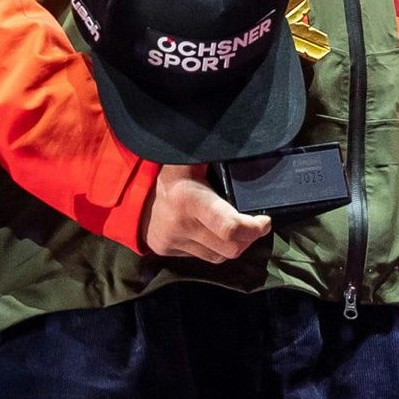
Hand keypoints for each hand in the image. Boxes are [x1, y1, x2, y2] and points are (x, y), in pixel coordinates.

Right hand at [141, 160, 272, 262]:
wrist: (134, 192)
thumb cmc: (172, 172)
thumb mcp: (191, 159)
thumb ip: (214, 154)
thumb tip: (244, 141)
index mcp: (189, 200)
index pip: (229, 227)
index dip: (253, 228)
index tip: (264, 220)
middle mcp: (180, 225)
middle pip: (230, 248)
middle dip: (249, 238)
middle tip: (255, 224)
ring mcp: (173, 242)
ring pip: (220, 256)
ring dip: (234, 244)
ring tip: (238, 228)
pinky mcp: (169, 252)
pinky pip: (205, 257)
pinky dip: (216, 247)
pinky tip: (216, 233)